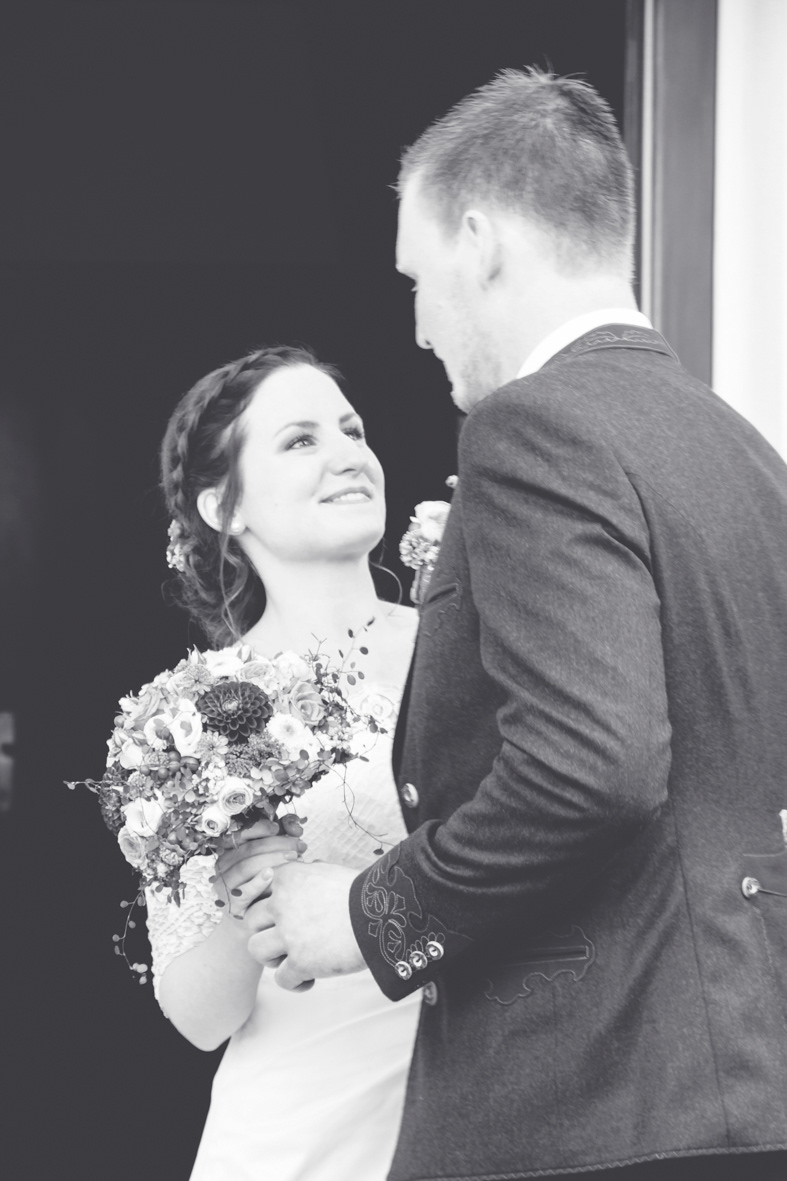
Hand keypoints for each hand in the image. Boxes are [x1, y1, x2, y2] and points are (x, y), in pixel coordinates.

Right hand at [213, 815, 305, 918]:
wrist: (249, 919)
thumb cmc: (263, 885)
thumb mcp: (270, 859)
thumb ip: (279, 841)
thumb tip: (296, 828)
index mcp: (229, 850)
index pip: (241, 833)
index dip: (261, 828)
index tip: (279, 827)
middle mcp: (223, 866)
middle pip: (249, 849)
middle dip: (277, 844)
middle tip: (298, 845)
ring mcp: (224, 885)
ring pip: (246, 866)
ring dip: (272, 859)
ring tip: (294, 857)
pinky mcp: (230, 904)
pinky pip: (244, 891)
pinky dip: (258, 882)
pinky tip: (271, 875)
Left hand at [246, 861, 364, 990]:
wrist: (384, 914)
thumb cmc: (363, 892)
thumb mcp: (328, 872)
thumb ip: (305, 876)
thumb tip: (299, 874)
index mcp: (287, 878)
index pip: (256, 892)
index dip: (266, 907)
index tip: (277, 916)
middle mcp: (281, 904)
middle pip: (251, 921)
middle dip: (265, 931)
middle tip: (285, 939)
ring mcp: (289, 934)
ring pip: (256, 950)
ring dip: (272, 957)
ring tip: (292, 959)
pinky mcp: (301, 962)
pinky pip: (281, 979)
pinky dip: (294, 983)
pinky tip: (310, 979)